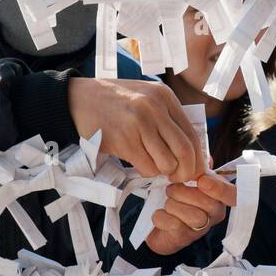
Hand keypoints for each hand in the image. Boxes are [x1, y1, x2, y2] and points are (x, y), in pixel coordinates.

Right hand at [68, 77, 203, 180]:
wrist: (77, 100)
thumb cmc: (114, 102)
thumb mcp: (146, 98)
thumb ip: (167, 118)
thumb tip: (193, 151)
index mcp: (165, 97)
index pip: (193, 134)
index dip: (198, 158)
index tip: (195, 170)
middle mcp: (155, 108)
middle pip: (185, 151)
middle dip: (186, 171)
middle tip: (179, 178)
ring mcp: (139, 124)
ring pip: (167, 163)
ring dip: (163, 172)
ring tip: (155, 166)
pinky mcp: (124, 140)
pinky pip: (147, 167)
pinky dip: (147, 172)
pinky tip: (140, 164)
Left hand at [145, 173, 235, 255]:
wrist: (160, 225)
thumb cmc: (177, 199)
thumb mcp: (188, 180)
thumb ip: (199, 168)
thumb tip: (207, 159)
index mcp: (220, 197)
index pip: (233, 196)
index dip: (220, 189)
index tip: (202, 181)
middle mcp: (215, 214)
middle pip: (206, 202)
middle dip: (182, 192)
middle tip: (171, 190)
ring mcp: (201, 228)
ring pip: (190, 214)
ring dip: (171, 205)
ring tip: (167, 204)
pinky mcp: (184, 238)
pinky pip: (172, 223)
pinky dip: (160, 216)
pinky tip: (160, 215)